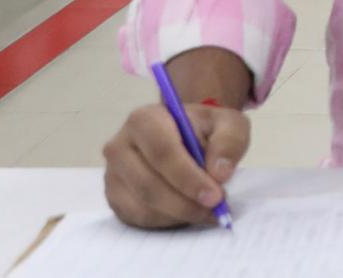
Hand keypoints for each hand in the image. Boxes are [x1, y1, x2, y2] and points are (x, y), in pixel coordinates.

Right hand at [103, 100, 250, 229]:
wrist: (185, 136)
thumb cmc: (204, 130)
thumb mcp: (228, 124)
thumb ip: (229, 142)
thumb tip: (220, 174)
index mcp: (144, 120)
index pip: (162, 152)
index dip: (188, 178)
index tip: (216, 196)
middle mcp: (120, 147)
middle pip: (149, 184)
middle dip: (185, 203)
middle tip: (215, 209)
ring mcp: (113, 174)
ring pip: (143, 206)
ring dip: (179, 214)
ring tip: (207, 211)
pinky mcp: (115, 198)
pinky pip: (139, 218)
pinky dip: (168, 221)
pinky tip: (189, 212)